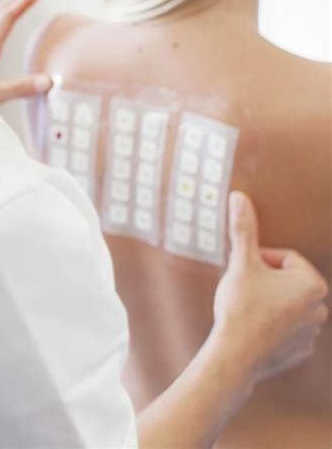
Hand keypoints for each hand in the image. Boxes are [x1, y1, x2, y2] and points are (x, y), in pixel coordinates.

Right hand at [212, 192, 327, 393]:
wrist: (234, 356)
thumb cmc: (241, 308)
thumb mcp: (241, 262)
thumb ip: (244, 229)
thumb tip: (239, 198)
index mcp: (312, 284)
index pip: (285, 258)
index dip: (260, 260)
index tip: (246, 272)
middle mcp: (320, 308)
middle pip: (287, 280)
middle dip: (266, 280)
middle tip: (245, 289)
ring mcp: (312, 332)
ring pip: (286, 302)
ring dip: (269, 300)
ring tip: (248, 308)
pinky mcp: (301, 350)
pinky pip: (286, 326)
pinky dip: (272, 323)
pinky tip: (254, 326)